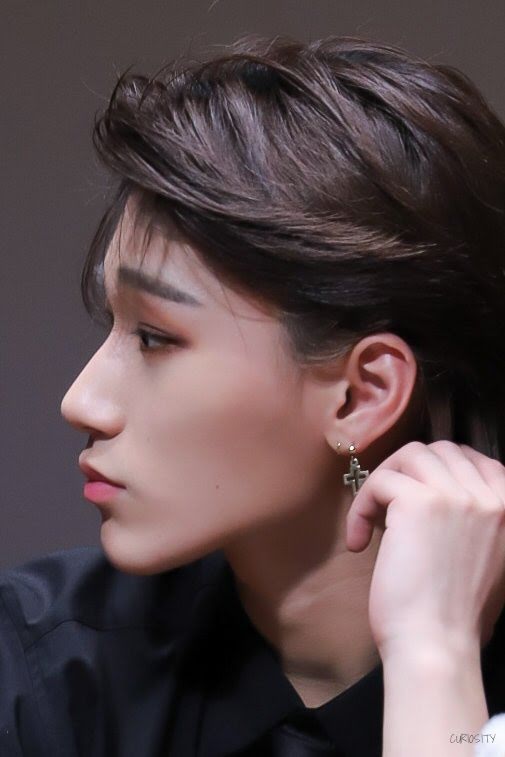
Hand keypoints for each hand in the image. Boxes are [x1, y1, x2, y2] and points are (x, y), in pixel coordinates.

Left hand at [346, 441, 504, 656]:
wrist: (437, 647)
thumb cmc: (455, 616)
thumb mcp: (490, 562)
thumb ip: (477, 524)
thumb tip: (434, 496)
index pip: (477, 460)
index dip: (441, 471)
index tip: (417, 495)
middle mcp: (490, 497)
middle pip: (441, 451)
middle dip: (409, 471)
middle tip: (388, 507)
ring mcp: (455, 496)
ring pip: (410, 455)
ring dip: (384, 482)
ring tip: (373, 520)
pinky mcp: (417, 503)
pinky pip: (380, 481)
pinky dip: (361, 507)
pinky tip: (359, 542)